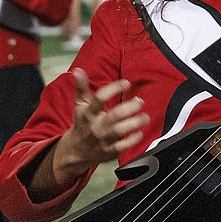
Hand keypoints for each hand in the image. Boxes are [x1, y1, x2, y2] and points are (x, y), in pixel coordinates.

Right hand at [51, 68, 149, 185]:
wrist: (76, 150)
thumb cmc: (82, 123)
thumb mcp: (80, 105)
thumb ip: (81, 87)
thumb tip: (77, 70)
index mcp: (88, 113)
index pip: (100, 98)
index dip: (113, 88)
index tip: (126, 83)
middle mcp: (96, 126)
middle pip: (114, 115)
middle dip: (129, 107)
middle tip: (140, 101)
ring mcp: (102, 139)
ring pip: (119, 130)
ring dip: (135, 123)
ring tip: (145, 117)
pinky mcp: (109, 151)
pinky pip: (122, 146)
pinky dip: (132, 140)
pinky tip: (140, 132)